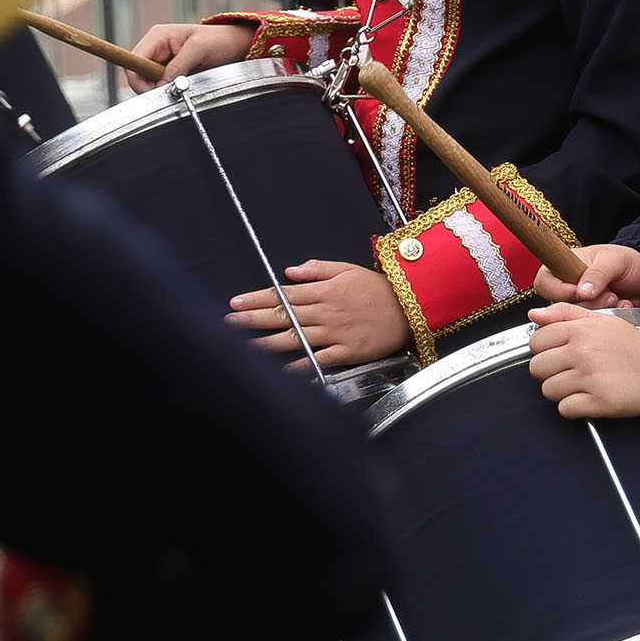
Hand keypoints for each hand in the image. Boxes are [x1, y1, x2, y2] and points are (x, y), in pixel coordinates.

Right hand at [129, 21, 254, 91]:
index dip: (139, 80)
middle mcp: (156, 48)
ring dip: (161, 90)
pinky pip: (160, 86)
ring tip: (181, 86)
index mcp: (158, 36)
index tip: (154, 92)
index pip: (134, 62)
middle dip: (151, 87)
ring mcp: (162, 61)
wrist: (235, 46)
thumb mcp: (199, 50)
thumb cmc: (220, 40)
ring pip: (148, 83)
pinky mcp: (170, 73)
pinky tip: (181, 88)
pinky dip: (167, 91)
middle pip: (138, 75)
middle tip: (171, 92)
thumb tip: (160, 85)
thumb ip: (178, 66)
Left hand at [229, 259, 410, 367]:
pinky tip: (281, 371)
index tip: (236, 302)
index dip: (257, 298)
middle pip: (283, 316)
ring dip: (267, 342)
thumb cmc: (378, 288)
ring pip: (295, 338)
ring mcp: (335, 333)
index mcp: (324, 291)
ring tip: (244, 346)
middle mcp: (325, 312)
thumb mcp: (347, 269)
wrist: (410, 307)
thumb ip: (316, 269)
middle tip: (229, 322)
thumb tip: (289, 272)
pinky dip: (300, 365)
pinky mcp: (347, 352)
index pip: (283, 295)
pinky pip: (318, 359)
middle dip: (253, 319)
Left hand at [527, 304, 639, 420]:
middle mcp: (582, 352)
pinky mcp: (599, 401)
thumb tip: (534, 315)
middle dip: (550, 372)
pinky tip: (588, 398)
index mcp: (580, 330)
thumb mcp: (601, 319)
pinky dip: (573, 408)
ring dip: (561, 391)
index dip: (544, 350)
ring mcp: (590, 378)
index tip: (557, 355)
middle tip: (569, 372)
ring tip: (581, 385)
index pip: (536, 341)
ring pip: (548, 390)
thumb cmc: (633, 346)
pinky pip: (565, 409)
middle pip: (538, 368)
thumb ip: (565, 313)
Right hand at [529, 242, 639, 308]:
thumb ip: (597, 274)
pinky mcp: (591, 319)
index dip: (561, 291)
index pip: (545, 283)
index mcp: (562, 267)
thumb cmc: (626, 261)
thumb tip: (581, 291)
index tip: (581, 292)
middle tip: (609, 294)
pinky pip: (592, 326)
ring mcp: (579, 305)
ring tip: (617, 297)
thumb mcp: (612, 260)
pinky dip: (610, 317)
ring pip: (577, 319)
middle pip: (560, 306)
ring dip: (601, 310)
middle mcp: (567, 287)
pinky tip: (622, 305)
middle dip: (588, 303)